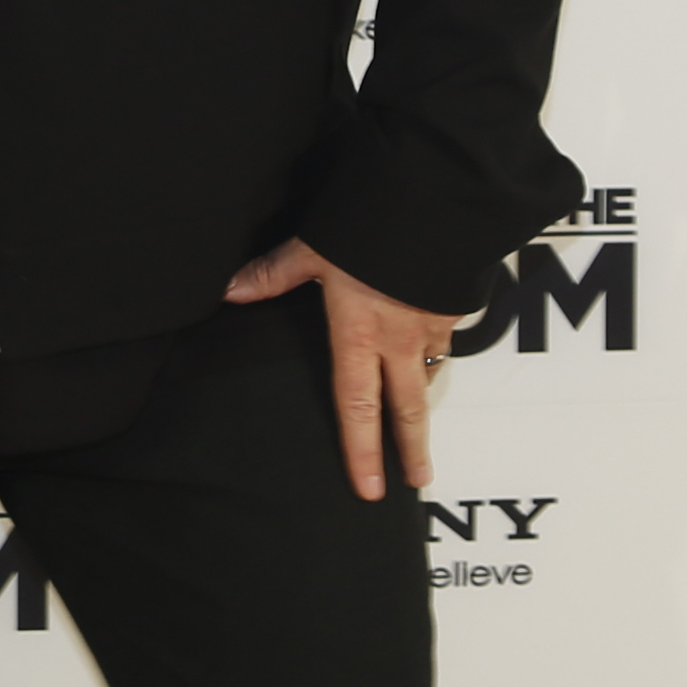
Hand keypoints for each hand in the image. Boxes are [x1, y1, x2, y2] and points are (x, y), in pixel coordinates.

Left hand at [224, 236, 459, 501]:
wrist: (437, 199)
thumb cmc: (373, 223)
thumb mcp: (315, 248)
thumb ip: (275, 273)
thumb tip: (231, 289)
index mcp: (359, 334)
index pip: (356, 407)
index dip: (361, 452)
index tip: (369, 487)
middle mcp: (399, 339)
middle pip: (407, 410)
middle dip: (411, 450)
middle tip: (416, 481)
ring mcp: (432, 325)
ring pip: (428, 375)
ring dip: (422, 401)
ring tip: (419, 422)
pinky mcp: (455, 306)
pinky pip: (445, 340)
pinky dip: (436, 354)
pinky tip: (432, 353)